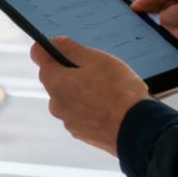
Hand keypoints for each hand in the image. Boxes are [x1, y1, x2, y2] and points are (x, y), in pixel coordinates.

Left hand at [31, 37, 149, 155]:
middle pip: (57, 78)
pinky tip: (111, 106)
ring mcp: (68, 121)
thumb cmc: (119, 92)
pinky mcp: (82, 134)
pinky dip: (91, 108)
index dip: (51, 47)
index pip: (39, 56)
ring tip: (109, 90)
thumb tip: (55, 42)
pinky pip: (82, 114)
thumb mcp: (97, 59)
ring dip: (83, 91)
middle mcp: (55, 103)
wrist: (138, 130)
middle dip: (72, 71)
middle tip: (98, 71)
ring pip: (70, 97)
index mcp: (55, 81)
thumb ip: (71, 49)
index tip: (66, 46)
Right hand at [130, 0, 177, 79]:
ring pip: (169, 26)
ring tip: (163, 40)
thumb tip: (164, 14)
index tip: (137, 6)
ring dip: (164, 33)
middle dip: (155, 15)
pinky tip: (170, 49)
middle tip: (143, 25)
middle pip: (167, 7)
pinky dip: (170, 45)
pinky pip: (176, 42)